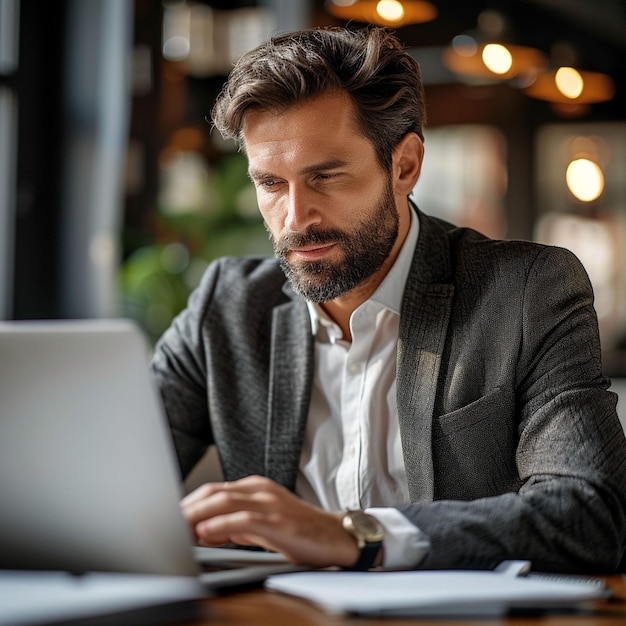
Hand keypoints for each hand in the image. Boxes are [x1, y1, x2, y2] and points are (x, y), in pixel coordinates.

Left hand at [180, 475, 359, 566]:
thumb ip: (235, 524)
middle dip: (187, 507)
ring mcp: (270, 504)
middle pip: (214, 493)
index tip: (169, 518)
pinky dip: (221, 525)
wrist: (336, 536)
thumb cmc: (300, 531)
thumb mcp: (263, 523)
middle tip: (165, 523)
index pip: (213, 491)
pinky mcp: (278, 521)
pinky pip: (243, 520)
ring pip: (224, 502)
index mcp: (255, 488)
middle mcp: (260, 490)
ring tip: (177, 527)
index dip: (189, 503)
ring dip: (197, 514)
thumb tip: (204, 531)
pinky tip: (205, 533)